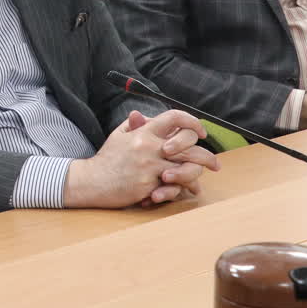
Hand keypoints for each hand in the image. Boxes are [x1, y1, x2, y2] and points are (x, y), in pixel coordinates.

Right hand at [63, 110, 218, 208]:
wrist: (91, 181)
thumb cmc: (107, 159)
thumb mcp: (118, 136)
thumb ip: (135, 125)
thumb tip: (146, 116)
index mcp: (143, 132)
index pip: (174, 118)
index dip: (192, 122)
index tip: (200, 132)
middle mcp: (149, 147)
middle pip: (188, 145)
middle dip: (206, 155)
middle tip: (214, 163)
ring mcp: (150, 166)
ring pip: (186, 167)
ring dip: (198, 173)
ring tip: (202, 179)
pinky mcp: (149, 185)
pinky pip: (175, 186)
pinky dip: (184, 188)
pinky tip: (188, 190)